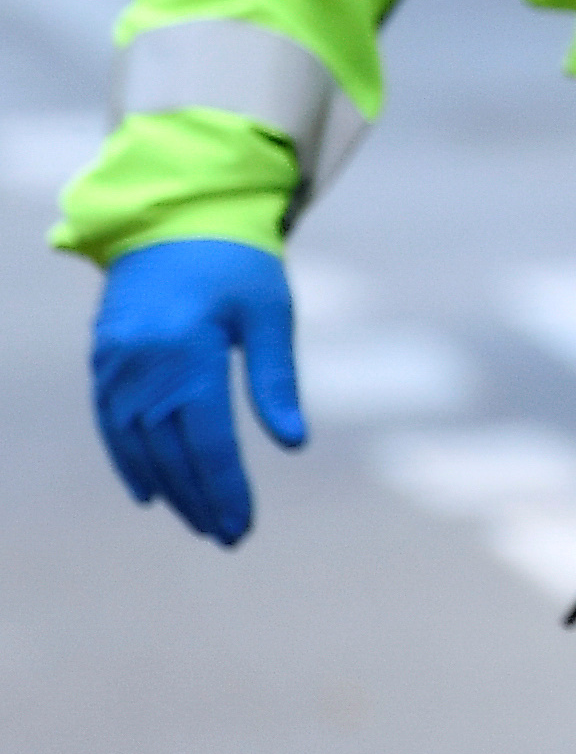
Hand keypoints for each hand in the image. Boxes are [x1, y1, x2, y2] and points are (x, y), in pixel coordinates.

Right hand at [91, 238, 305, 547]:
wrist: (174, 218)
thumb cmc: (237, 263)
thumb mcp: (269, 313)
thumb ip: (276, 379)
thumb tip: (293, 443)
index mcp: (188, 354)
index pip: (209, 441)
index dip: (225, 488)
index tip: (242, 525)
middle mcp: (143, 368)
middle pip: (171, 453)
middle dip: (199, 500)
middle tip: (227, 536)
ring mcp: (116, 368)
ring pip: (138, 447)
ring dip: (167, 489)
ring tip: (197, 522)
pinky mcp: (103, 364)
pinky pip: (112, 426)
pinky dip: (129, 462)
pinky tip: (150, 492)